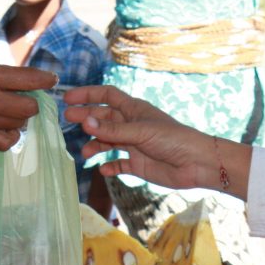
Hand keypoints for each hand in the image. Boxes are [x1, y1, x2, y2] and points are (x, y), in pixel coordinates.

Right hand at [0, 49, 56, 150]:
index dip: (46, 80)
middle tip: (26, 93)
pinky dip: (11, 135)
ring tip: (13, 107)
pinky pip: (4, 143)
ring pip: (19, 126)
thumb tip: (22, 82)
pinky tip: (6, 124)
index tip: (52, 79)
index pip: (28, 80)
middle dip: (33, 100)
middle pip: (28, 109)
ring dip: (22, 116)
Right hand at [64, 86, 248, 194]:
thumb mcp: (141, 132)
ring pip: (107, 141)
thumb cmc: (173, 140)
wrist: (196, 164)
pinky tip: (103, 170)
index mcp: (134, 110)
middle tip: (68, 121)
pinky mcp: (138, 164)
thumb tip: (84, 121)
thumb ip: (112, 129)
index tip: (68, 98)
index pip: (107, 96)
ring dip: (95, 145)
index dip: (88, 95)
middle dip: (86, 119)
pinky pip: (118, 164)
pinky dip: (109, 167)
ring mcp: (134, 145)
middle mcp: (132, 125)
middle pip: (103, 118)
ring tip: (85, 154)